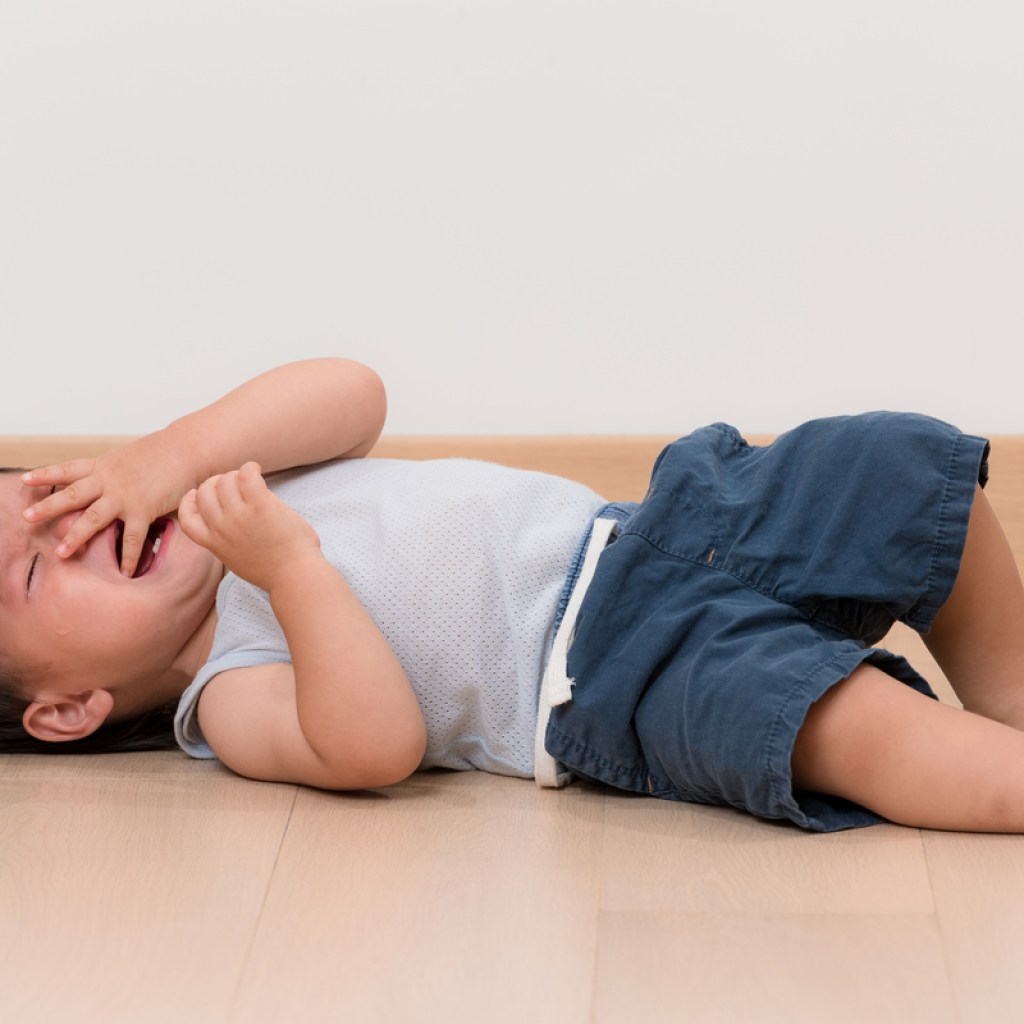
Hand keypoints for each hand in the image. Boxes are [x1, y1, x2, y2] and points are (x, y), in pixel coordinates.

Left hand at [21, 431, 196, 575]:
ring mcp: (125, 496)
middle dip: (48, 507)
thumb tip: (109, 484)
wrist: (187, 449)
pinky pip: (132, 538)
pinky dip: (129, 556)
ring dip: (76, 536)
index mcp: (104, 466)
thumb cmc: (164, 452)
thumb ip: (117, 472)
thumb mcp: (131, 457)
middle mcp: (109, 481)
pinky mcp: (144, 509)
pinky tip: (125, 571)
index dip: (46, 475)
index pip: (68, 470)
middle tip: (27, 517)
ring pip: (93, 518)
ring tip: (61, 552)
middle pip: (72, 494)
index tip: (26, 481)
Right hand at [177, 462, 321, 591]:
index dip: (188, 502)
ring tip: (251, 478)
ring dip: (236, 474)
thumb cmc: (276, 571)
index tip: (196, 494)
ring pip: (224, 481)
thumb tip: (236, 524)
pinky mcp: (260, 506)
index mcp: (215, 543)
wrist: (294, 577)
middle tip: (234, 483)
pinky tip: (257, 471)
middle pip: (204, 492)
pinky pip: (246, 475)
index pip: (186, 519)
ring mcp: (239, 517)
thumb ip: (230, 542)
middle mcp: (222, 529)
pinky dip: (250, 468)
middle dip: (216, 482)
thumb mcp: (239, 560)